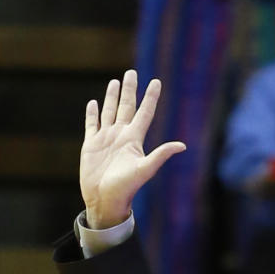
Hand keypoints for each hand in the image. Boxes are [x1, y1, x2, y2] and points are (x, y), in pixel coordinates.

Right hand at [80, 69, 185, 229]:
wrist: (105, 201)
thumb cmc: (126, 188)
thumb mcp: (145, 169)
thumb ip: (161, 155)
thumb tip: (183, 146)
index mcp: (134, 139)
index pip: (144, 113)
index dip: (150, 97)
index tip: (156, 81)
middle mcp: (121, 135)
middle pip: (127, 106)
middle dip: (130, 89)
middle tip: (132, 72)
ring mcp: (106, 139)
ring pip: (109, 111)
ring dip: (112, 97)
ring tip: (115, 82)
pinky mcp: (91, 144)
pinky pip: (92, 124)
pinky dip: (92, 113)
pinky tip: (93, 103)